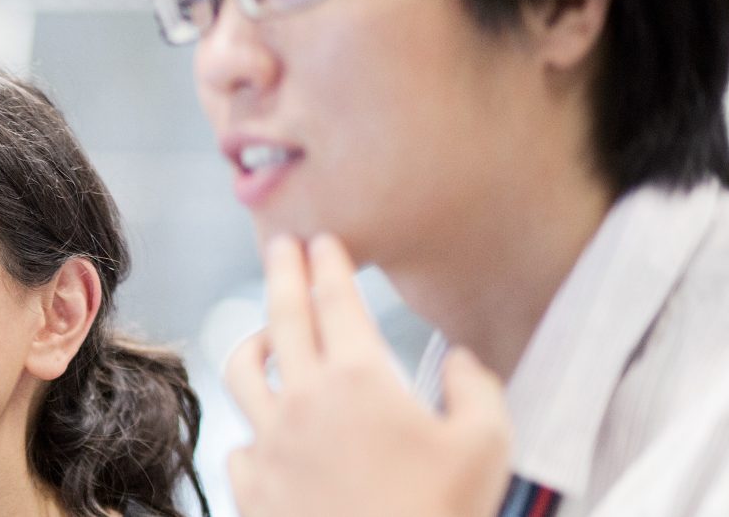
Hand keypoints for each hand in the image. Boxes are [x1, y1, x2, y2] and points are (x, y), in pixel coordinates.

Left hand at [224, 234, 512, 516]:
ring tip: (265, 336)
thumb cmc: (442, 514)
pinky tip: (269, 434)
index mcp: (360, 380)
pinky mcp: (250, 487)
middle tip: (280, 244)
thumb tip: (455, 359)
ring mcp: (268, 444)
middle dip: (281, 272)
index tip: (322, 239)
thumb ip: (474, 388)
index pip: (337, 301)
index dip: (328, 264)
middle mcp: (303, 401)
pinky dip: (255, 430)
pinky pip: (242, 441)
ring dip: (254, 342)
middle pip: (282, 317)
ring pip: (242, 372)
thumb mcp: (486, 446)